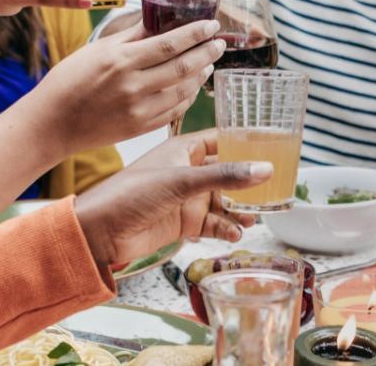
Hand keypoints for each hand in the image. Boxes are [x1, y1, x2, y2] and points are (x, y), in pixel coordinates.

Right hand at [33, 20, 224, 154]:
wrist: (52, 123)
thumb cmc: (70, 80)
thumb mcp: (98, 50)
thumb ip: (132, 36)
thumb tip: (160, 19)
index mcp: (121, 61)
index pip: (169, 44)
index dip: (195, 33)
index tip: (212, 24)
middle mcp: (132, 86)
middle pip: (182, 67)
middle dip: (207, 53)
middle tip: (219, 42)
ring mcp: (138, 110)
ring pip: (183, 90)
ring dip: (200, 75)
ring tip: (208, 62)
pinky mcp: (140, 128)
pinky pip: (174, 111)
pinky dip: (188, 97)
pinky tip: (192, 86)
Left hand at [73, 132, 268, 267]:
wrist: (100, 232)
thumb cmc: (130, 194)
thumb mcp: (181, 181)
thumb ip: (224, 176)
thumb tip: (264, 169)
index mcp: (183, 149)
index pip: (223, 140)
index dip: (247, 143)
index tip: (275, 147)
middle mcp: (188, 171)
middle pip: (229, 173)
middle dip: (250, 183)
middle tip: (275, 189)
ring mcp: (187, 198)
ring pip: (225, 201)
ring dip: (241, 209)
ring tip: (256, 217)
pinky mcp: (184, 222)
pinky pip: (215, 224)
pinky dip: (227, 229)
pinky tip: (235, 234)